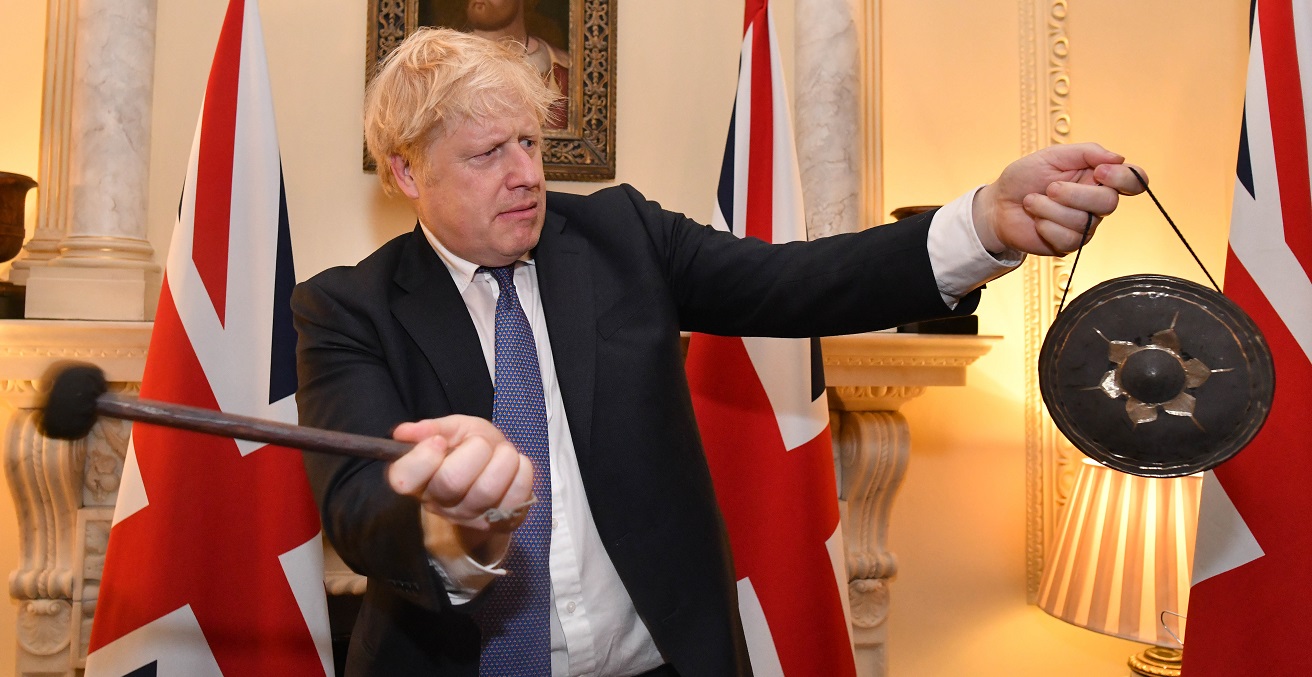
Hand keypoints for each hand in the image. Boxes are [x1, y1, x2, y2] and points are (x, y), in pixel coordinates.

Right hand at [387, 415, 534, 561]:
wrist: (498, 469)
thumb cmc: (469, 448)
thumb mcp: (452, 430)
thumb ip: (431, 428)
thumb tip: (403, 432)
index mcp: (419, 480)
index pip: (403, 480)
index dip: (422, 458)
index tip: (438, 441)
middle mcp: (440, 504)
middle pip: (451, 482)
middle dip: (475, 450)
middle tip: (480, 443)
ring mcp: (471, 518)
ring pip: (487, 490)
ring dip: (503, 459)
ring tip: (502, 452)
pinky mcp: (501, 523)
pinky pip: (517, 496)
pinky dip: (523, 471)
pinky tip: (516, 466)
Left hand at [972, 142, 1147, 255]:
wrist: (998, 205)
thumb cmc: (1025, 178)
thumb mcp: (1053, 155)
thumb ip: (1087, 152)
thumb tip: (1119, 157)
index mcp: (1098, 178)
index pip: (1134, 181)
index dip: (1124, 178)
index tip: (1099, 171)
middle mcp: (1096, 203)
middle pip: (1109, 203)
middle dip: (1075, 194)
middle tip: (1050, 188)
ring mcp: (1085, 226)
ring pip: (1083, 221)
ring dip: (1050, 209)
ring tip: (1032, 201)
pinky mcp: (1069, 244)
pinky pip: (1068, 239)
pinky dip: (1046, 226)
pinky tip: (1036, 220)